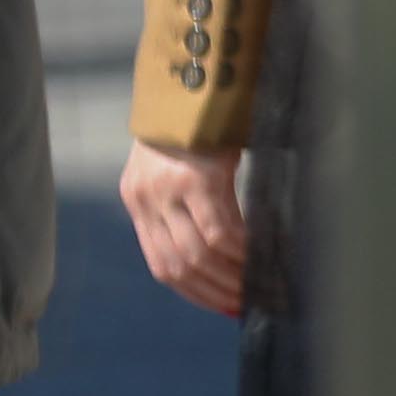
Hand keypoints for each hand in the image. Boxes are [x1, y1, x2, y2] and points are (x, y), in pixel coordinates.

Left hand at [121, 138, 249, 316]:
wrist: (190, 88)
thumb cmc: (188, 133)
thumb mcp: (168, 174)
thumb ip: (178, 211)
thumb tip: (213, 258)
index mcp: (137, 202)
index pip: (160, 264)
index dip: (193, 291)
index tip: (221, 306)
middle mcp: (147, 200)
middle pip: (179, 264)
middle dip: (215, 290)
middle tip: (246, 301)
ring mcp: (170, 191)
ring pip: (200, 252)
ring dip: (231, 275)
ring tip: (256, 285)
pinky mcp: (198, 179)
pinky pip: (220, 230)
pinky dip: (240, 250)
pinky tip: (257, 257)